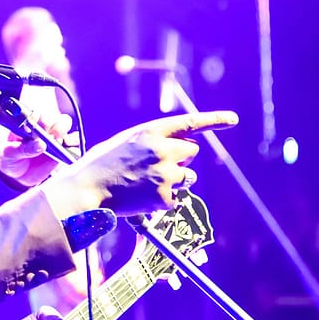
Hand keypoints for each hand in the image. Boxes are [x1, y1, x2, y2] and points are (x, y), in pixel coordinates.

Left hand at [0, 110, 72, 186]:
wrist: (17, 176)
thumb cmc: (11, 159)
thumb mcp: (10, 154)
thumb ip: (23, 149)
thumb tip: (41, 144)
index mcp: (29, 124)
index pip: (39, 116)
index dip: (42, 120)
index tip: (41, 128)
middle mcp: (45, 128)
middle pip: (59, 120)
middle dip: (59, 127)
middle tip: (54, 136)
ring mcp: (56, 139)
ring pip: (69, 133)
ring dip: (70, 136)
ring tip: (64, 144)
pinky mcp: (63, 151)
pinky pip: (74, 148)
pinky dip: (75, 150)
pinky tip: (70, 154)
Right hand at [42, 110, 237, 218]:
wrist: (85, 191)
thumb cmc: (98, 166)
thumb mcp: (122, 143)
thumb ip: (149, 141)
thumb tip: (174, 150)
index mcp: (150, 132)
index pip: (189, 123)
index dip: (214, 119)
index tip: (233, 119)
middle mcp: (163, 150)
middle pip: (192, 152)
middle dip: (181, 159)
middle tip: (156, 167)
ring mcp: (166, 175)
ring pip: (188, 177)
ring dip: (174, 180)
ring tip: (145, 185)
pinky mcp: (165, 197)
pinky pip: (176, 198)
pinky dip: (163, 200)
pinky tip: (142, 199)